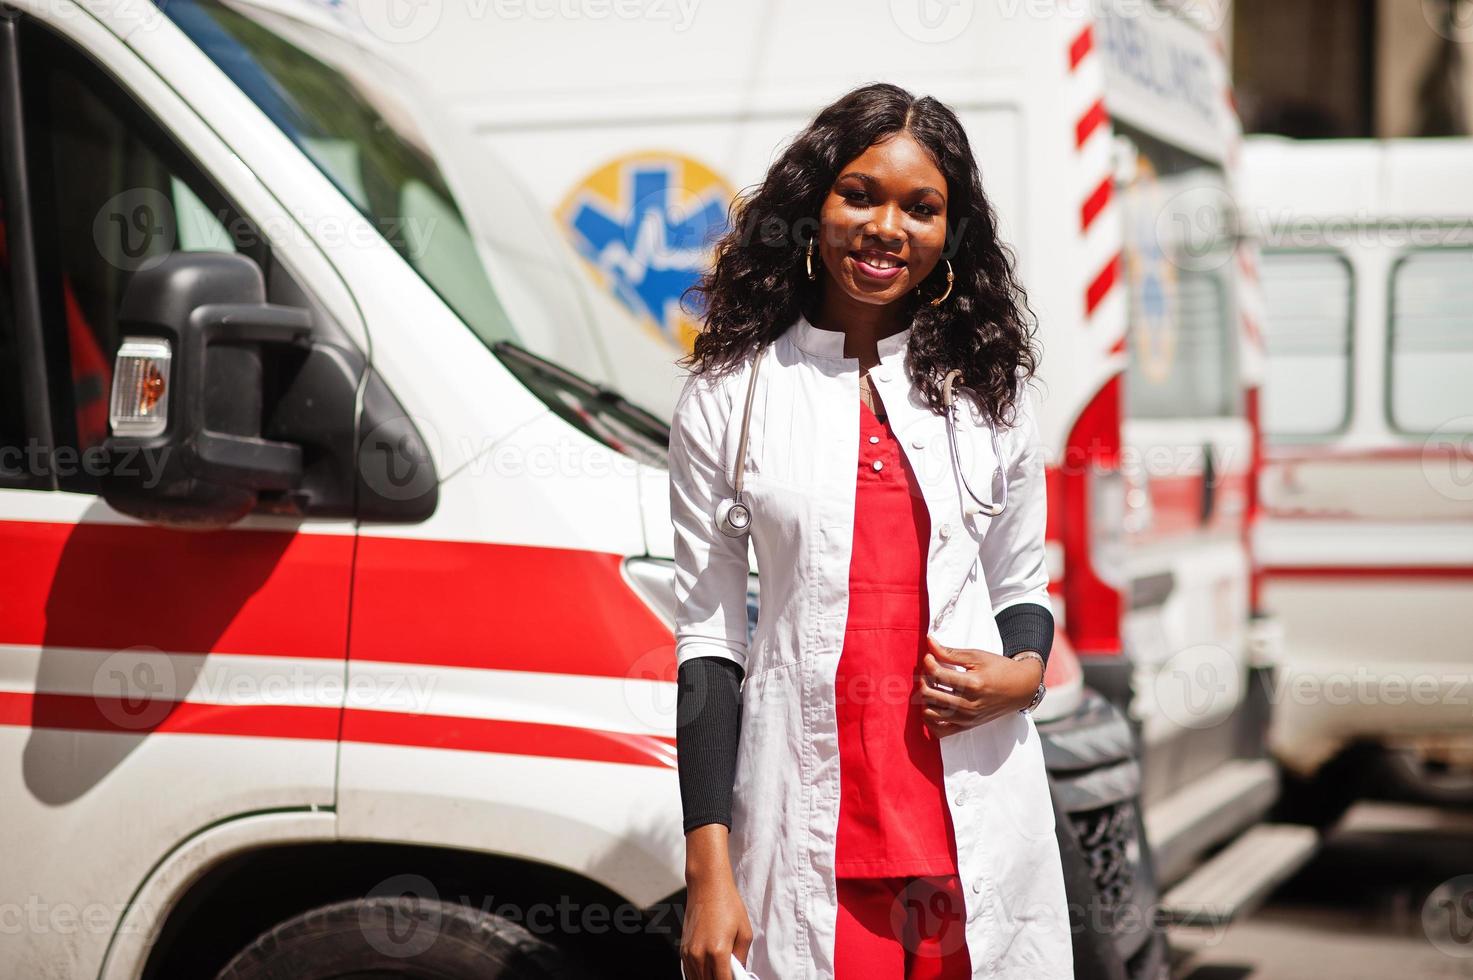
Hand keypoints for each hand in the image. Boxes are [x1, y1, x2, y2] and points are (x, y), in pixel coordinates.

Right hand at [682, 825, 752, 979]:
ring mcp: (689, 953)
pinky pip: (690, 973)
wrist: (707, 886)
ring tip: (721, 973)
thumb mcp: (744, 932)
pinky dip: (699, 977)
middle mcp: (700, 955)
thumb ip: (741, 958)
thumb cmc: (728, 905)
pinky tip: (709, 974)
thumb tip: (739, 974)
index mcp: (718, 952)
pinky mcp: (683, 950)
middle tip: (731, 976)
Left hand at [918, 635, 1043, 736]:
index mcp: (973, 684)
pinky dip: (930, 720)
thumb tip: (929, 642)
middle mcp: (969, 705)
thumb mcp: (976, 656)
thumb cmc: (1000, 669)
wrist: (1020, 688)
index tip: (930, 656)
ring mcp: (967, 719)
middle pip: (930, 694)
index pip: (938, 674)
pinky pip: (939, 731)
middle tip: (929, 670)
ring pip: (930, 712)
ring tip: (932, 686)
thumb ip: (950, 652)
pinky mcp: (967, 727)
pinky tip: (932, 705)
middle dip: (923, 678)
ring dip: (924, 697)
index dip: (928, 662)